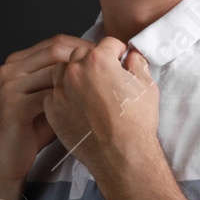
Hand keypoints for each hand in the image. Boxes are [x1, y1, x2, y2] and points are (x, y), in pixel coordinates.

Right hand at [0, 34, 98, 183]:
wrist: (8, 157)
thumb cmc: (34, 128)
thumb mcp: (50, 96)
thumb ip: (66, 78)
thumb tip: (101, 64)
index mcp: (18, 61)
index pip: (56, 42)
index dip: (84, 46)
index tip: (107, 54)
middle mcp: (11, 68)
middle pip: (55, 49)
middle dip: (86, 56)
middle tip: (110, 65)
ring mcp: (10, 86)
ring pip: (53, 70)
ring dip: (82, 76)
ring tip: (103, 84)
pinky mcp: (13, 106)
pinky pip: (48, 95)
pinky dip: (71, 98)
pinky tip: (88, 105)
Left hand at [42, 38, 159, 181]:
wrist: (121, 156)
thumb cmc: (136, 122)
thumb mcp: (147, 86)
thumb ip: (137, 63)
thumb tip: (132, 55)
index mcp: (98, 60)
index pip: (107, 43)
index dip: (117, 52)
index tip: (120, 61)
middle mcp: (75, 71)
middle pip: (80, 53)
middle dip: (93, 60)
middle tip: (104, 76)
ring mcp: (61, 91)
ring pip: (62, 71)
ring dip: (74, 75)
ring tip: (88, 90)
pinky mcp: (53, 110)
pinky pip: (54, 94)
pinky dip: (64, 96)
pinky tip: (78, 106)